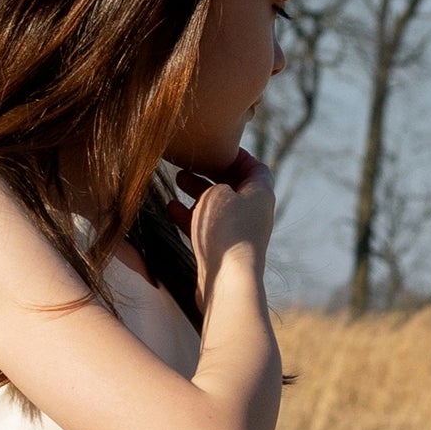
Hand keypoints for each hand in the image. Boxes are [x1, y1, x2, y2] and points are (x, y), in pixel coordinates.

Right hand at [167, 150, 274, 312]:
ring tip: (176, 180)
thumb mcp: (219, 192)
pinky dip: (190, 216)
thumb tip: (211, 190)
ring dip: (197, 193)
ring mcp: (237, 233)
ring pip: (216, 206)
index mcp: (260, 193)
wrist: (227, 280)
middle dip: (210, 172)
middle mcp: (252, 212)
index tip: (213, 149)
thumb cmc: (226, 231)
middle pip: (232, 184)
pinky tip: (170, 208)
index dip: (234, 155)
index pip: (253, 166)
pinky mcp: (222, 251)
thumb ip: (216, 181)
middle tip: (189, 162)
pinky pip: (206, 227)